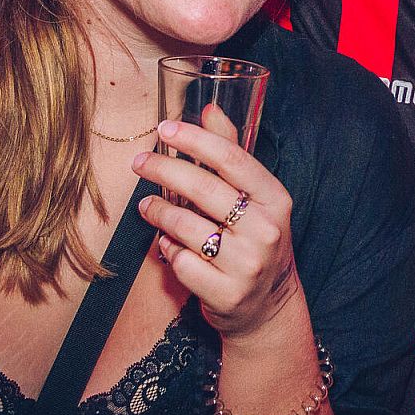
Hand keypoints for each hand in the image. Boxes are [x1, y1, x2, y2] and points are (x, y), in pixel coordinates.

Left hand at [132, 107, 299, 342]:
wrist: (267, 306)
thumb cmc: (254, 240)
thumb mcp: (255, 198)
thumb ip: (232, 153)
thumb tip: (209, 108)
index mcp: (275, 199)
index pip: (233, 159)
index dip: (196, 140)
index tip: (164, 129)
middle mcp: (266, 230)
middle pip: (204, 189)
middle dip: (164, 170)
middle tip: (139, 162)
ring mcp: (248, 264)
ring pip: (186, 227)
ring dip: (158, 213)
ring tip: (146, 207)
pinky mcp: (226, 293)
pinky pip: (181, 262)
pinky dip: (167, 250)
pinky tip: (168, 245)